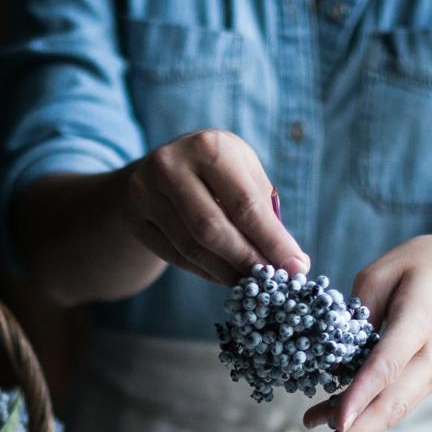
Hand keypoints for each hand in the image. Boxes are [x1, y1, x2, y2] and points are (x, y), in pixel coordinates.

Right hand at [124, 129, 308, 285]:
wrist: (159, 168)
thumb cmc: (215, 173)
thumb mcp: (242, 174)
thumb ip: (266, 214)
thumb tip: (295, 263)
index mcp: (209, 147)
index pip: (245, 205)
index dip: (273, 242)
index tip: (296, 269)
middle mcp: (171, 164)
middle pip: (213, 229)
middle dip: (248, 261)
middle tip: (272, 283)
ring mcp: (145, 192)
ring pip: (192, 248)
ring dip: (226, 272)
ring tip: (250, 284)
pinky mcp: (135, 217)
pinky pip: (174, 256)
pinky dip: (204, 272)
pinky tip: (224, 276)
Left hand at [302, 234, 431, 431]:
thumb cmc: (419, 269)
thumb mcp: (383, 271)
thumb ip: (358, 310)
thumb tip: (336, 353)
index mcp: (422, 318)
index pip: (388, 363)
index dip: (361, 394)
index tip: (337, 424)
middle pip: (393, 400)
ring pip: (393, 411)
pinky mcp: (427, 383)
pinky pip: (393, 405)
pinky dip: (362, 421)